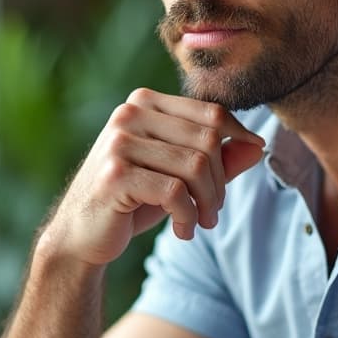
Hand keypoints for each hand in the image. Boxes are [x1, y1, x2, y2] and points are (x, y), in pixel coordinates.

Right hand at [40, 88, 265, 267]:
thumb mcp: (178, 176)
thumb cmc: (133, 200)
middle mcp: (129, 114)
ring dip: (206, 203)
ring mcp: (119, 142)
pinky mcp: (115, 173)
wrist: (80, 234)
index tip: (250, 159)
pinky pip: (174, 192)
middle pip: (206, 140)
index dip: (237, 137)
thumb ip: (217, 159)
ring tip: (200, 223)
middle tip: (213, 212)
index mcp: (144, 103)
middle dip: (219, 182)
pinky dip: (188, 216)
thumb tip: (257, 146)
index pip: (210, 111)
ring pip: (194, 166)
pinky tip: (182, 230)